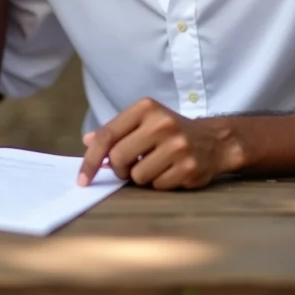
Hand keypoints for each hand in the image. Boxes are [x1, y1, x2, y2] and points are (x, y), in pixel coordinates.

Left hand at [78, 98, 240, 189]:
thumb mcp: (142, 121)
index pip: (107, 135)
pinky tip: (169, 171)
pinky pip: (157, 186)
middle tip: (128, 166)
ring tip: (154, 165)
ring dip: (140, 177)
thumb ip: (115, 130)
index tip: (82, 179)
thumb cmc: (168, 132)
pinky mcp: (188, 168)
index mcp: (145, 108)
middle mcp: (161, 124)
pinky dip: (158, 183)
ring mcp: (177, 146)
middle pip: (118, 158)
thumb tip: (87, 140)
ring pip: (137, 176)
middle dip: (119, 168)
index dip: (91, 159)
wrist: (212, 141)